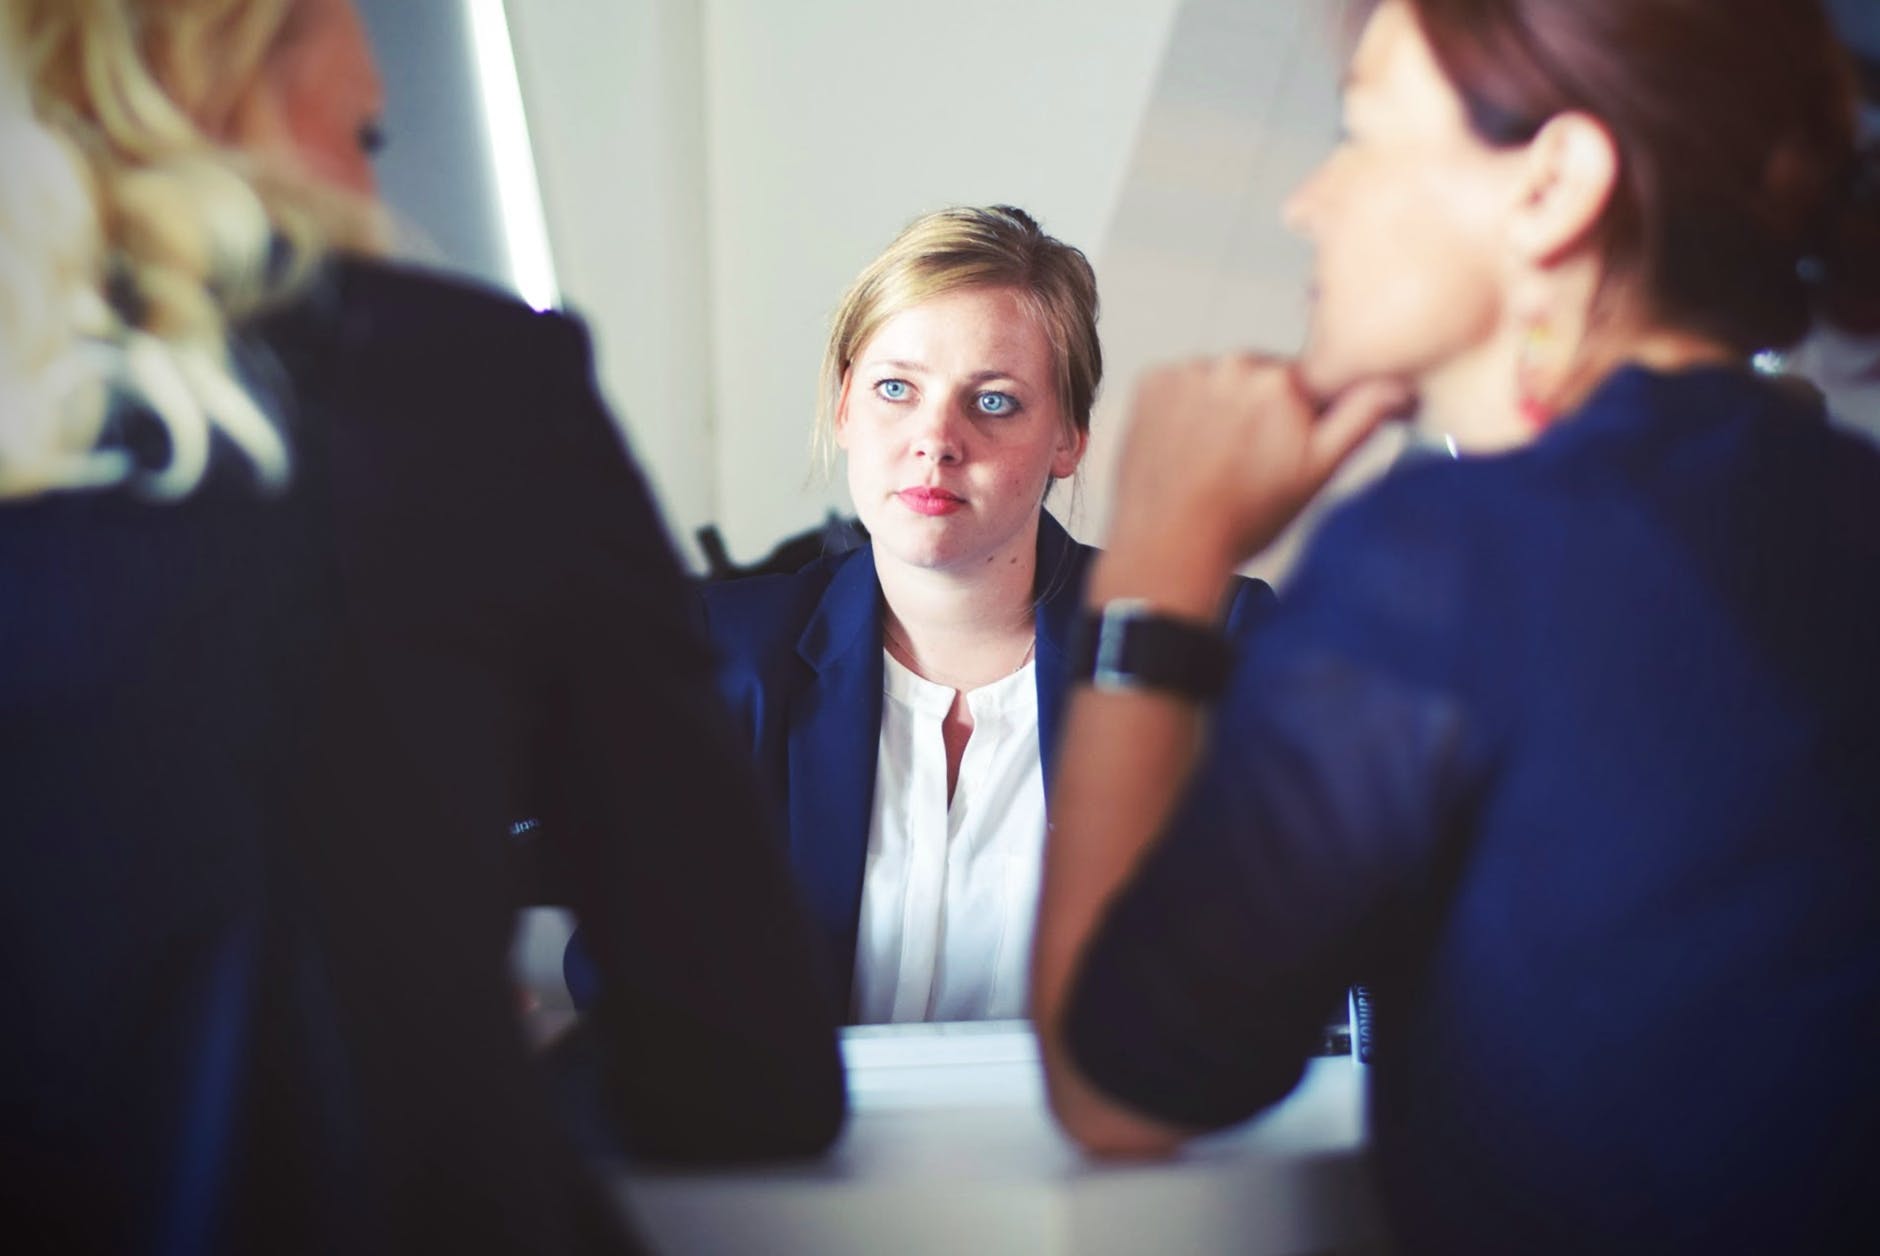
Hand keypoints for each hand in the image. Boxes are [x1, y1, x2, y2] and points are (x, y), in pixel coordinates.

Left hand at [1106, 355, 1409, 579]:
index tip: (1284, 447)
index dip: (1299, 417)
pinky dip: (1182, 408)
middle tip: (1246, 462)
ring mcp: (1187, 371)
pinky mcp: (1150, 382)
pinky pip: (1179, 384)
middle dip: (1259, 410)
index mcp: (1282, 380)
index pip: (1305, 382)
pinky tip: (1185, 448)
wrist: (1169, 545)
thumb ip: (1361, 418)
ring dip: (1219, 408)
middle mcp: (1233, 364)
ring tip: (1212, 460)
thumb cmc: (1242, 519)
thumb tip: (1398, 385)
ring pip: (1218, 381)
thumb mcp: (1318, 472)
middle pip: (1259, 378)